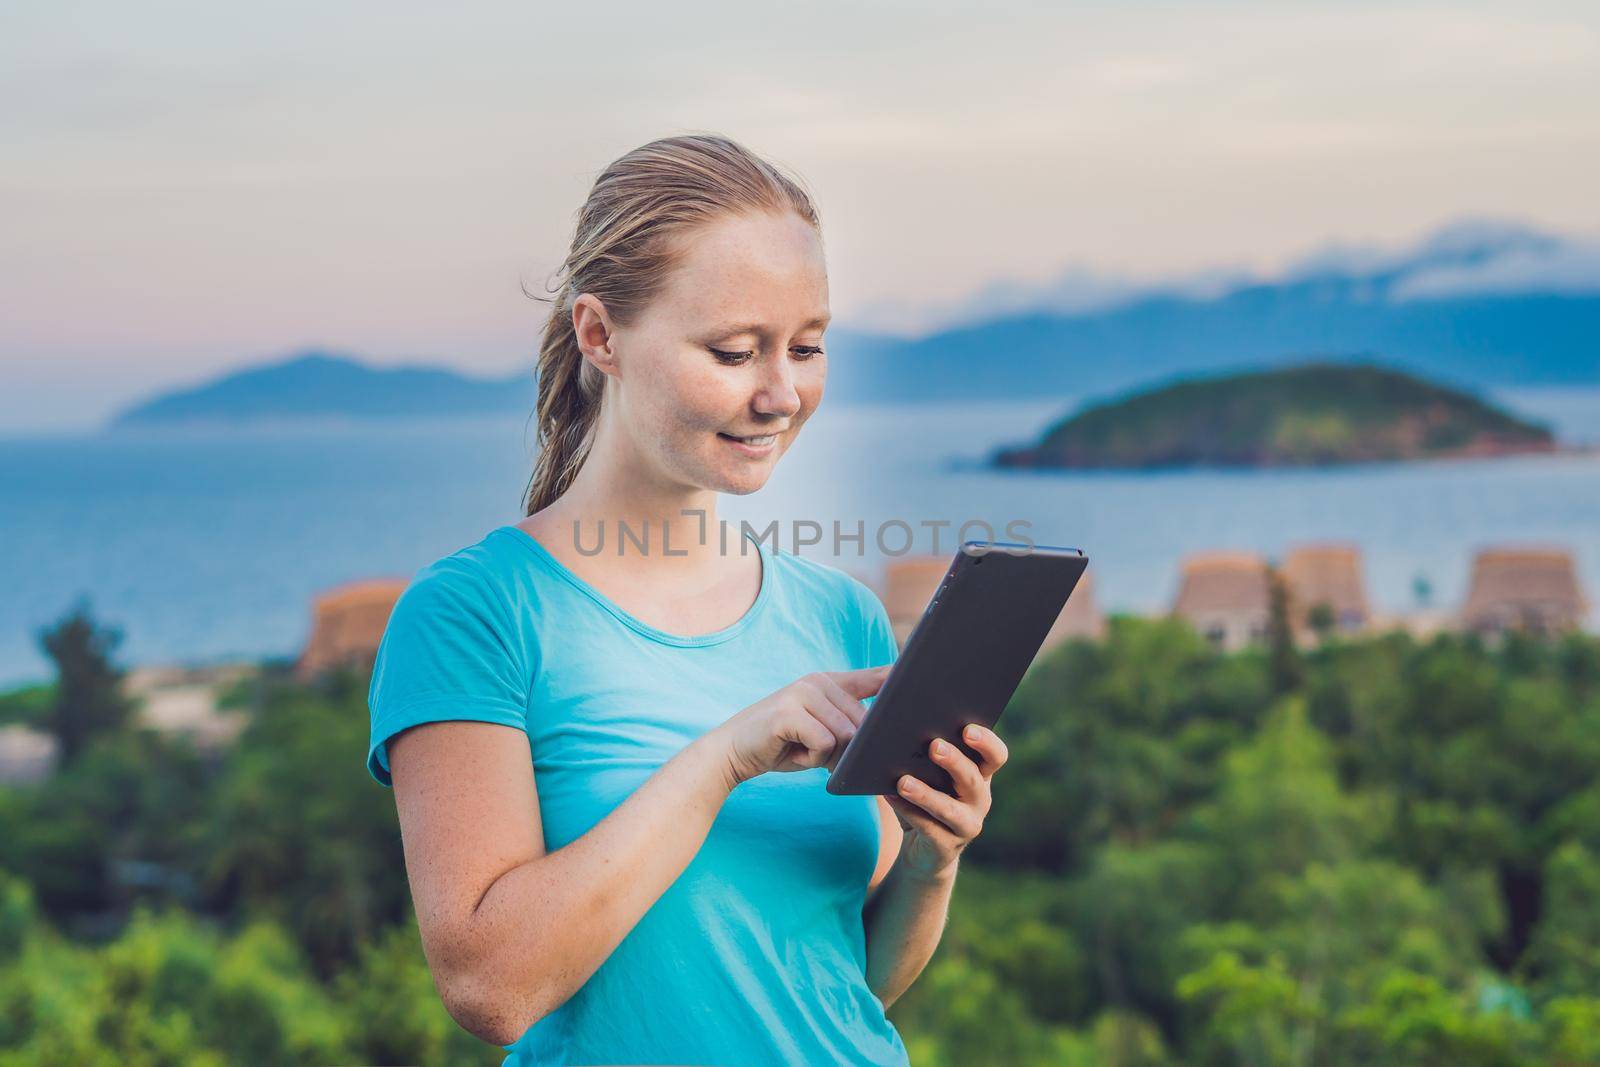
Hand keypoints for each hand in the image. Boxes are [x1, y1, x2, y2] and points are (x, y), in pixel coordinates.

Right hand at [710, 666, 891, 788]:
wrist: (732, 752)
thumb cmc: (782, 745)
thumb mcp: (821, 733)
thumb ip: (848, 728)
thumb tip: (883, 737)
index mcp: (829, 683)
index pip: (875, 677)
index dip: (899, 678)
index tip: (927, 672)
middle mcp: (818, 681)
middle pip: (862, 722)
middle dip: (847, 749)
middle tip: (815, 752)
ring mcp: (802, 693)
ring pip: (845, 735)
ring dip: (826, 755)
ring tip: (800, 748)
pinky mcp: (789, 712)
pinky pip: (824, 743)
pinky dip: (811, 758)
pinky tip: (791, 750)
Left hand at [886, 723, 1008, 880]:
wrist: (923, 851)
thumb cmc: (924, 800)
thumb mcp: (928, 777)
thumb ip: (921, 755)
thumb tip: (897, 732)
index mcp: (980, 775)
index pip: (995, 756)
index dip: (986, 742)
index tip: (968, 729)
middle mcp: (980, 800)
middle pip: (972, 778)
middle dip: (954, 761)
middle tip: (934, 746)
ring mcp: (966, 825)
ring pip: (949, 809)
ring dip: (926, 794)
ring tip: (903, 781)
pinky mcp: (946, 846)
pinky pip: (927, 827)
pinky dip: (907, 810)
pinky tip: (890, 796)